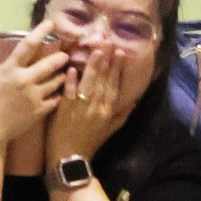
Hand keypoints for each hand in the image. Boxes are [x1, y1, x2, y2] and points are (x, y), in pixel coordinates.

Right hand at [0, 22, 66, 145]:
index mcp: (9, 69)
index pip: (28, 44)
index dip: (41, 31)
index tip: (51, 23)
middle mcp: (24, 80)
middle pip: (52, 62)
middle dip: (61, 56)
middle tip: (64, 55)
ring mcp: (34, 95)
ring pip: (58, 80)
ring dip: (62, 75)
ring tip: (62, 73)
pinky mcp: (41, 110)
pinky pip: (57, 97)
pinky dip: (59, 93)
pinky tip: (59, 91)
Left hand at [46, 40, 131, 163]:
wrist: (69, 159)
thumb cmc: (89, 143)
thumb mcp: (110, 130)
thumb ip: (122, 114)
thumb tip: (135, 100)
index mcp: (108, 110)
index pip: (115, 85)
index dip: (118, 69)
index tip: (121, 52)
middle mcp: (97, 107)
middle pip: (104, 80)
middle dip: (107, 60)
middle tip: (109, 42)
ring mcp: (80, 108)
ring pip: (89, 83)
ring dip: (92, 66)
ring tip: (96, 49)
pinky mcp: (64, 111)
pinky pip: (69, 93)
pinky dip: (71, 81)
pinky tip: (71, 68)